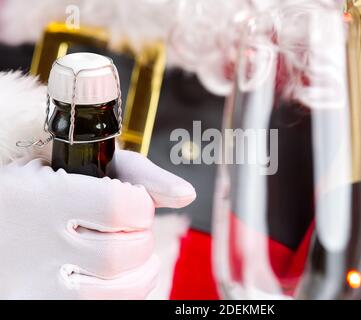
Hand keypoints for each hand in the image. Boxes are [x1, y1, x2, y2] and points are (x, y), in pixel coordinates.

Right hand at [0, 151, 194, 298]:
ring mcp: (35, 282)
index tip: (132, 201)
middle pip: (122, 254)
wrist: (4, 214)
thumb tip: (186, 194)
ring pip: (115, 292)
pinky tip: (117, 275)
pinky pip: (102, 307)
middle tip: (128, 227)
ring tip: (132, 254)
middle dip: (141, 239)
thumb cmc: (49, 184)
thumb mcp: (88, 162)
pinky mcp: (38, 301)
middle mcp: (35, 243)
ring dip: (140, 272)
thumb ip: (141, 174)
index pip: (119, 208)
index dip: (140, 206)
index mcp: (45, 196)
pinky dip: (126, 292)